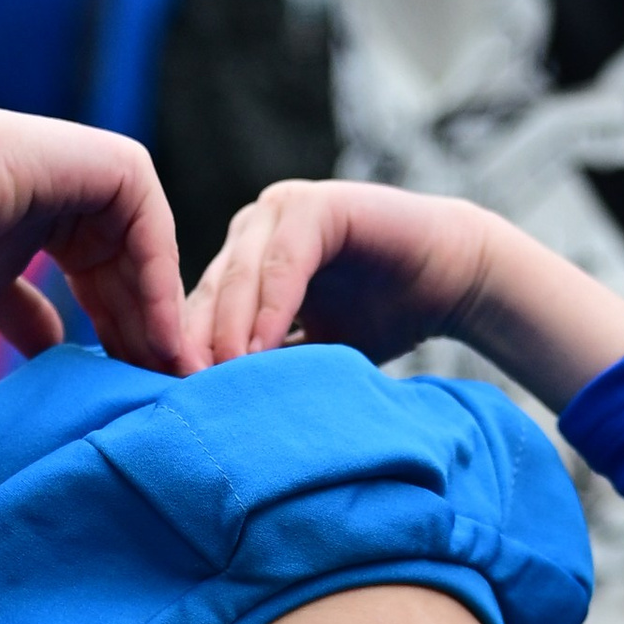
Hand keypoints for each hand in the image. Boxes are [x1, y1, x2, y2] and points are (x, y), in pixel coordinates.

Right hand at [0, 107, 189, 370]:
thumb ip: (27, 316)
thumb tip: (51, 353)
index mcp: (58, 219)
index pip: (103, 285)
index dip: (119, 335)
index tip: (131, 386)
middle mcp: (88, 197)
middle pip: (132, 277)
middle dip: (149, 333)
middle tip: (166, 388)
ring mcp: (108, 175)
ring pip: (149, 260)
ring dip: (161, 318)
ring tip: (170, 374)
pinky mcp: (124, 166)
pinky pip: (154, 238)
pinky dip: (159, 289)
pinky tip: (163, 340)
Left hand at [186, 181, 623, 412]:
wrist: (450, 281)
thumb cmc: (383, 317)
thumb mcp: (312, 352)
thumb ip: (268, 366)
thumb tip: (216, 416)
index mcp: (244, 262)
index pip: (199, 312)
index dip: (186, 358)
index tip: (174, 407)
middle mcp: (254, 230)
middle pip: (209, 293)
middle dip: (196, 347)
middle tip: (185, 397)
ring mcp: (282, 212)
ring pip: (238, 273)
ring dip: (228, 328)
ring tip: (219, 377)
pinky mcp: (317, 207)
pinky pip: (283, 259)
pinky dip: (271, 303)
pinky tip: (260, 346)